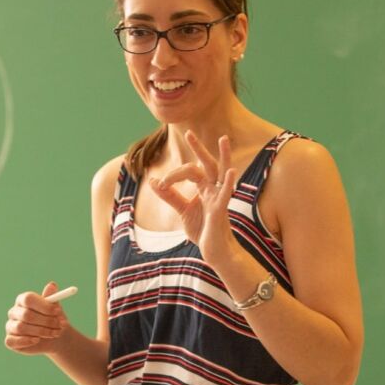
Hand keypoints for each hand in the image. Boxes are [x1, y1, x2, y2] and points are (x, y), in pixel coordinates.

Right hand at [5, 282, 68, 355]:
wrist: (54, 336)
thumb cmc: (53, 318)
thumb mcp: (55, 308)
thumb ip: (52, 297)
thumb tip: (52, 285)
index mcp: (23, 299)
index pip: (28, 299)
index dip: (43, 306)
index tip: (58, 311)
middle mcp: (14, 311)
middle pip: (26, 315)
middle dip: (45, 321)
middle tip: (59, 324)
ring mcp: (10, 326)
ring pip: (21, 328)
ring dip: (41, 331)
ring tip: (55, 333)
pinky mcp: (9, 340)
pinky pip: (13, 341)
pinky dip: (27, 341)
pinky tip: (37, 340)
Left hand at [149, 130, 237, 260]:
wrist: (215, 252)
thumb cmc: (203, 230)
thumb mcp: (182, 211)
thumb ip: (170, 196)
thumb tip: (153, 181)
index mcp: (204, 188)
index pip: (190, 171)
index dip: (173, 175)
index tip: (161, 184)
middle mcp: (213, 189)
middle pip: (207, 164)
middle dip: (199, 148)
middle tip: (189, 133)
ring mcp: (219, 198)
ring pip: (221, 172)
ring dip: (223, 155)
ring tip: (224, 139)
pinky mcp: (221, 210)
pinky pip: (226, 194)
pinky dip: (229, 182)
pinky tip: (231, 171)